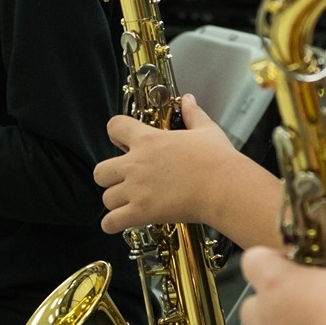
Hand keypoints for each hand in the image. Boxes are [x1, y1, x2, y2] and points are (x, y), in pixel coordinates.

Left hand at [94, 95, 234, 233]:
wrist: (225, 187)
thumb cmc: (218, 160)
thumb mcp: (206, 130)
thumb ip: (193, 114)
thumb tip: (189, 100)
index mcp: (148, 139)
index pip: (113, 127)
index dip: (116, 134)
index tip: (123, 143)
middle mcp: (136, 164)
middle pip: (100, 170)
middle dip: (109, 177)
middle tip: (124, 181)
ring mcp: (136, 189)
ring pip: (106, 198)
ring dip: (115, 202)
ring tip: (129, 204)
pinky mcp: (141, 212)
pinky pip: (110, 222)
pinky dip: (112, 224)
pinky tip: (121, 223)